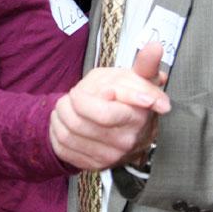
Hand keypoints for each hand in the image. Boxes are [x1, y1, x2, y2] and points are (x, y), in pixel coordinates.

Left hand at [49, 43, 169, 169]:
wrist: (125, 127)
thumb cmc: (129, 97)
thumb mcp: (138, 76)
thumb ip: (145, 63)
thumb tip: (155, 46)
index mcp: (136, 119)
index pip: (104, 114)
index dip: (87, 100)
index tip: (93, 90)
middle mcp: (124, 143)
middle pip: (79, 123)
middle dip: (69, 102)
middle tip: (74, 94)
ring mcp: (108, 157)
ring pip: (67, 134)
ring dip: (60, 115)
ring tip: (67, 105)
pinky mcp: (92, 165)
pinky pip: (62, 147)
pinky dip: (57, 130)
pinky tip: (65, 121)